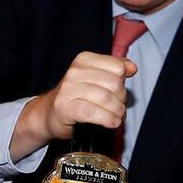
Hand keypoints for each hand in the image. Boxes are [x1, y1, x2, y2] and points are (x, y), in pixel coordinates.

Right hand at [14, 52, 137, 155]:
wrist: (50, 114)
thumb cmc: (77, 96)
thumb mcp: (96, 78)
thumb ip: (115, 69)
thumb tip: (132, 67)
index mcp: (84, 60)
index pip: (118, 67)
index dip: (124, 82)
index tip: (118, 91)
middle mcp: (75, 71)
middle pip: (114, 84)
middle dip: (121, 99)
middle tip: (118, 107)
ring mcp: (68, 89)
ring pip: (106, 98)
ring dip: (117, 111)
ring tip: (116, 116)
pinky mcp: (66, 107)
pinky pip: (94, 112)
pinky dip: (107, 119)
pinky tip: (111, 122)